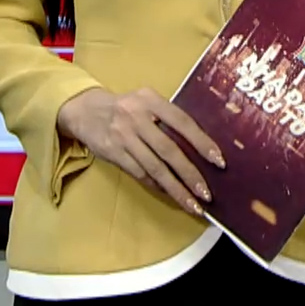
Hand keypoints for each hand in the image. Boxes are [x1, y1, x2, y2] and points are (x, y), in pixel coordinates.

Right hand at [56, 87, 225, 217]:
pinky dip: (157, 186)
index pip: (182, 122)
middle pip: (169, 150)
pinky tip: (170, 194)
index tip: (219, 161)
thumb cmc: (126, 107)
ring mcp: (123, 136)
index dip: (202, 142)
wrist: (85, 110)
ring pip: (155, 168)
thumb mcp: (146, 102)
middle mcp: (136, 117)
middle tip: (207, 194)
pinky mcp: (113, 152)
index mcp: (151, 100)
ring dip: (176, 189)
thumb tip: (200, 147)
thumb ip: (167, 117)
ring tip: (193, 205)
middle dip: (190, 174)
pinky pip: (140, 173)